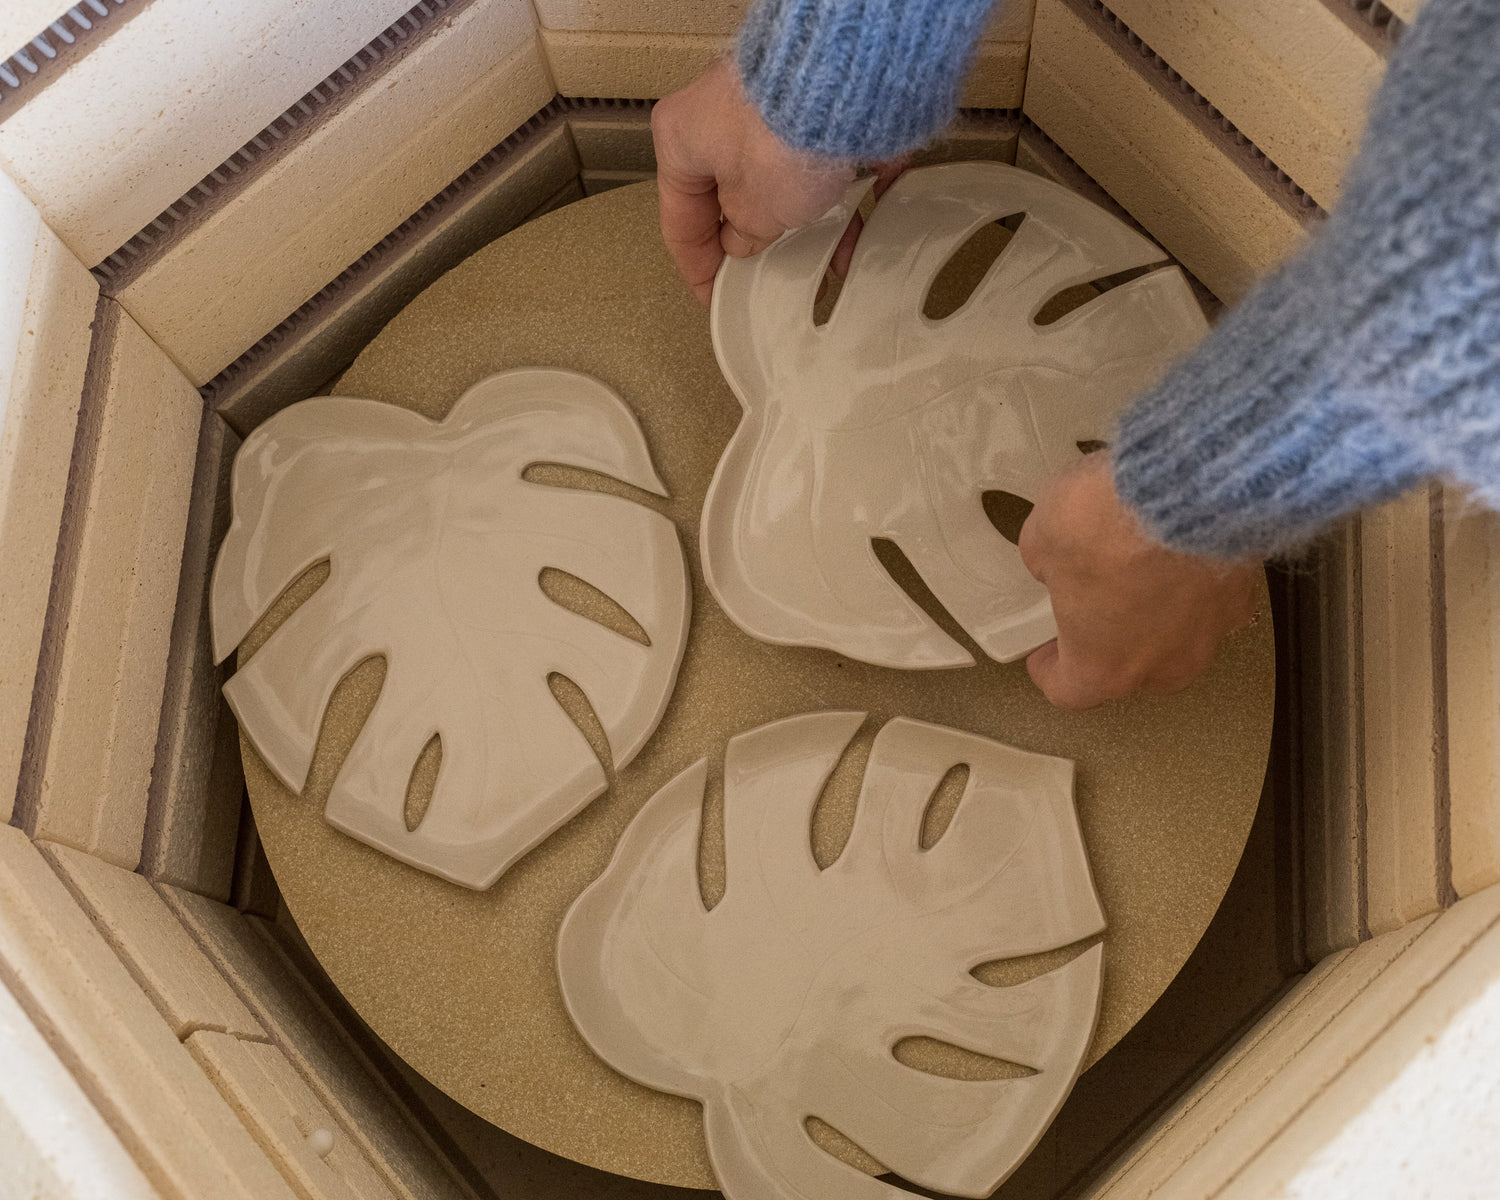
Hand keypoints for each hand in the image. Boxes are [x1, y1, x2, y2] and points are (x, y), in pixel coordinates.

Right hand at [651, 58, 859, 302]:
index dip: (698, 270)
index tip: (714, 301)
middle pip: (732, 196)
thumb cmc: (779, 140)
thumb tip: (745, 239)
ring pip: (782, 181)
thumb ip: (745, 234)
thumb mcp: (753, 213)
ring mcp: (770, 105)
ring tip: (822, 258)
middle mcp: (720, 115)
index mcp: (681, 140)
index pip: (681, 222)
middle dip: (755, 243)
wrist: (841, 83)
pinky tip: (859, 227)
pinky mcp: (818, 104)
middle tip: (767, 281)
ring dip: (802, 223)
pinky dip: (837, 196)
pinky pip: (823, 162)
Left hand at [1018, 452, 1258, 708]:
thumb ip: (1044, 564)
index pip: (1069, 692)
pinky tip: (1178, 560)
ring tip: (1136, 582)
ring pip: (1174, 645)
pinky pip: (1210, 608)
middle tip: (1090, 613)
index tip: (1044, 656)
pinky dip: (1193, 592)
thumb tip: (1055, 562)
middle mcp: (1162, 665)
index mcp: (1103, 667)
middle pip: (1128, 674)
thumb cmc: (1110, 524)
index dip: (1050, 671)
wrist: (1191, 487)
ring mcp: (1208, 636)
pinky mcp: (1242, 598)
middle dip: (1107, 647)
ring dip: (1154, 622)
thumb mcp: (1043, 539)